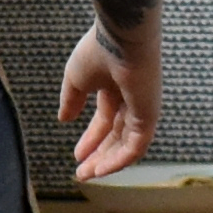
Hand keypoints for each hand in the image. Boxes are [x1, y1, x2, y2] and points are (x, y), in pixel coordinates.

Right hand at [56, 29, 152, 181]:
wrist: (120, 38)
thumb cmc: (98, 51)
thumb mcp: (76, 79)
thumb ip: (71, 100)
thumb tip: (64, 119)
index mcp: (114, 88)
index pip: (105, 120)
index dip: (91, 138)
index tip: (76, 155)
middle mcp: (131, 100)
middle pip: (116, 136)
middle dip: (99, 155)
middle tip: (82, 172)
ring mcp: (142, 110)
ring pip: (126, 145)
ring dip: (107, 162)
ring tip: (88, 174)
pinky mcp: (149, 117)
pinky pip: (135, 147)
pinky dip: (119, 160)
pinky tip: (101, 170)